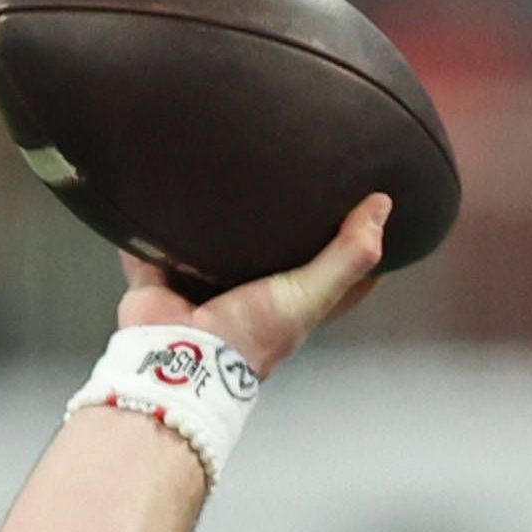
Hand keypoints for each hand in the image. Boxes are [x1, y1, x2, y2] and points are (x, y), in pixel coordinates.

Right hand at [117, 193, 391, 375]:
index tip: (364, 205)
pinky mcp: (160, 280)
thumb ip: (347, 256)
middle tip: (290, 174)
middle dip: (278, 221)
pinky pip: (152, 247)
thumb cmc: (249, 336)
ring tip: (222, 170)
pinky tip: (153, 190)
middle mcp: (246, 294)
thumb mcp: (311, 295)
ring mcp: (200, 289)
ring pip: (211, 245)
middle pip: (270, 252)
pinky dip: (149, 229)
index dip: (351, 243)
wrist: (177, 360)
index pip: (333, 273)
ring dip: (213, 219)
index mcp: (287, 303)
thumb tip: (383, 206)